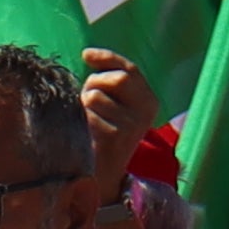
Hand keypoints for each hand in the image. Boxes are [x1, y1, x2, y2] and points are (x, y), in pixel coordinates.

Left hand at [78, 47, 168, 162]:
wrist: (101, 174)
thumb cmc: (103, 130)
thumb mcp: (114, 103)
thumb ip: (109, 80)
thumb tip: (88, 54)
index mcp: (149, 101)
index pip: (130, 69)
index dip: (107, 58)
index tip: (86, 55)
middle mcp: (146, 112)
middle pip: (117, 79)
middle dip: (95, 83)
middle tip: (87, 98)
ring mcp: (132, 125)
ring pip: (95, 96)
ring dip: (83, 103)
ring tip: (87, 119)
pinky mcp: (114, 137)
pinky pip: (87, 113)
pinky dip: (80, 118)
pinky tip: (84, 132)